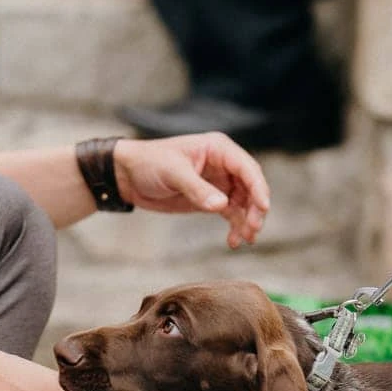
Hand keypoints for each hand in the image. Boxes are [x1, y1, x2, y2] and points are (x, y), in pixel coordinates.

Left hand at [113, 133, 269, 247]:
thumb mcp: (173, 173)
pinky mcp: (211, 199)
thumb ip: (197, 189)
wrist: (128, 176)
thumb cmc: (149, 163)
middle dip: (255, 208)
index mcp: (218, 149)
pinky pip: (231, 214)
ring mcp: (219, 182)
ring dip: (247, 221)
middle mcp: (223, 164)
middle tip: (252, 228)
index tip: (263, 208)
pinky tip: (233, 241)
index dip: (258, 187)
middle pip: (251, 187)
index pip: (246, 168)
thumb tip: (222, 206)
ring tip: (245, 239)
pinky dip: (235, 227)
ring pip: (244, 203)